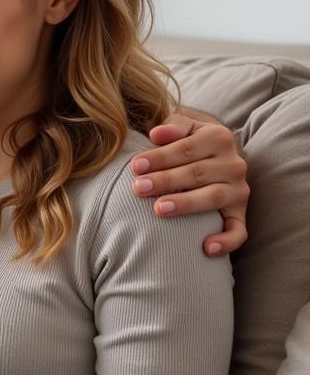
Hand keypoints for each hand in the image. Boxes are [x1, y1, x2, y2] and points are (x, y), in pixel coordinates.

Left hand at [131, 111, 249, 255]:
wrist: (214, 156)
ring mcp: (238, 190)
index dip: (160, 157)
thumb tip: (156, 134)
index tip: (135, 166)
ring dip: (186, 204)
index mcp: (219, 137)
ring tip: (158, 209)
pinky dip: (226, 241)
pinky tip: (206, 248)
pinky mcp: (240, 213)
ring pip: (212, 198)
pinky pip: (238, 230)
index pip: (186, 148)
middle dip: (165, 180)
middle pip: (197, 173)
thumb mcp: (184, 127)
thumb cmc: (188, 142)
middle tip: (138, 188)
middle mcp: (233, 164)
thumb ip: (173, 126)